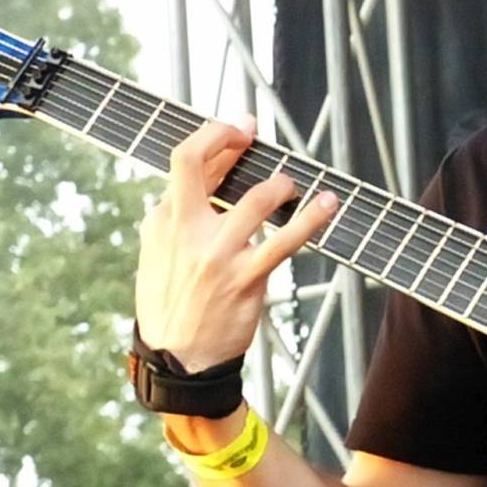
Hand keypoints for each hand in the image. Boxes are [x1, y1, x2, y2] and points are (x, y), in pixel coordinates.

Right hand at [136, 118, 338, 371]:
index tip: (234, 128)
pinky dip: (312, 219)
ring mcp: (217, 254)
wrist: (179, 358)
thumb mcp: (158, 254)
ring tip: (290, 184)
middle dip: (228, 137)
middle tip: (252, 130)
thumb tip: (210, 175)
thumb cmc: (173, 303)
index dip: (212, 137)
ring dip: (280, 184)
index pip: (185, 164)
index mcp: (162, 222)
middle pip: (196, 165)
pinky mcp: (246, 278)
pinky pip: (286, 241)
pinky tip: (327, 205)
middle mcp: (184, 232)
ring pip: (255, 199)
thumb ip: (178, 215)